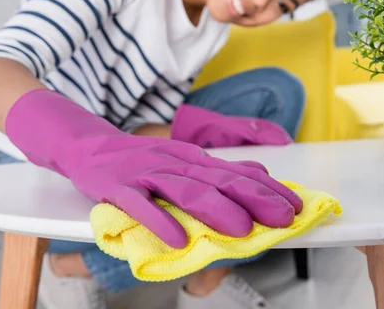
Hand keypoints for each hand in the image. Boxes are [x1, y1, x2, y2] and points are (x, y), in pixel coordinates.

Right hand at [6, 90, 301, 247]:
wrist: (87, 144)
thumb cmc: (139, 159)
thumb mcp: (182, 160)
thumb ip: (216, 169)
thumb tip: (258, 172)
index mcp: (192, 158)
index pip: (236, 171)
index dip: (268, 188)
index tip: (296, 203)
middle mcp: (174, 162)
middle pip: (218, 180)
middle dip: (254, 199)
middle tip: (284, 217)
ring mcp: (146, 173)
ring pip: (184, 190)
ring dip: (215, 209)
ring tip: (240, 230)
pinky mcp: (118, 187)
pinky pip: (140, 205)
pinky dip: (160, 221)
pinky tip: (178, 239)